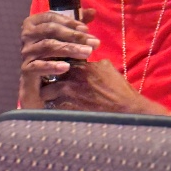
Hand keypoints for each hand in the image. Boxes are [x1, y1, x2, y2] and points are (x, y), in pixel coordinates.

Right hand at [19, 8, 99, 107]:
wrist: (41, 88)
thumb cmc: (55, 57)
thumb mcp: (67, 40)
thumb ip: (77, 26)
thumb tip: (92, 11)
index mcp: (34, 24)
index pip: (51, 16)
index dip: (69, 21)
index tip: (86, 29)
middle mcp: (27, 36)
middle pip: (50, 30)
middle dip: (74, 35)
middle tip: (94, 43)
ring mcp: (25, 53)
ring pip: (48, 46)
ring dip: (70, 48)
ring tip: (88, 53)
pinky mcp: (25, 70)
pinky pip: (38, 66)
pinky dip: (52, 65)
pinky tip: (66, 67)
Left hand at [40, 58, 170, 115]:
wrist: (126, 109)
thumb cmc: (118, 89)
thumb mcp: (107, 67)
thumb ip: (92, 62)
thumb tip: (85, 59)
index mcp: (81, 64)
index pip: (58, 58)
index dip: (54, 63)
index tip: (52, 68)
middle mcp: (72, 76)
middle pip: (47, 73)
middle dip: (45, 79)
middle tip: (45, 84)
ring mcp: (68, 93)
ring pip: (45, 92)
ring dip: (47, 95)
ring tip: (48, 100)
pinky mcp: (66, 109)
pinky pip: (50, 108)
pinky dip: (50, 109)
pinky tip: (54, 112)